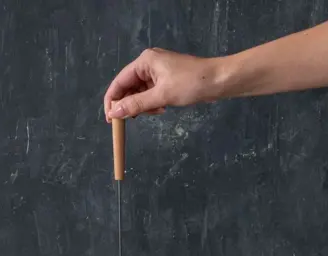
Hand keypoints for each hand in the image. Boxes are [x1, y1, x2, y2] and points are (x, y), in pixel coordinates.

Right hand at [104, 48, 219, 120]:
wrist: (218, 81)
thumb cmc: (190, 84)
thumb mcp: (161, 96)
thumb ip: (136, 105)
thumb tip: (115, 113)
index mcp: (145, 62)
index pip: (119, 82)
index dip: (113, 100)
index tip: (110, 119)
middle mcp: (149, 64)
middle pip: (129, 87)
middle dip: (130, 104)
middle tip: (132, 120)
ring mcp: (158, 72)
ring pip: (140, 93)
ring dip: (144, 106)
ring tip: (156, 112)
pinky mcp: (166, 80)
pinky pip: (151, 94)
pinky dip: (153, 104)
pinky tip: (162, 109)